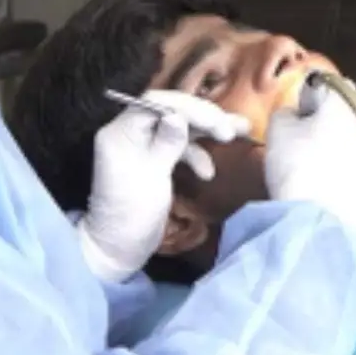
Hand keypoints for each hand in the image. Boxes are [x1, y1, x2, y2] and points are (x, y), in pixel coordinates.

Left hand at [77, 91, 249, 281]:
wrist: (118, 252)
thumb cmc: (130, 217)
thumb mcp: (151, 179)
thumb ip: (166, 144)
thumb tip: (178, 116)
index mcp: (120, 133)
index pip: (156, 103)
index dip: (188, 107)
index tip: (215, 121)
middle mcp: (130, 132)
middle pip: (171, 111)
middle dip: (203, 118)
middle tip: (231, 129)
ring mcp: (143, 144)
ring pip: (179, 126)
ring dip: (206, 131)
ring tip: (237, 133)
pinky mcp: (153, 158)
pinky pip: (178, 145)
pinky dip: (196, 153)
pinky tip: (208, 172)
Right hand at [265, 89, 355, 236]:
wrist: (315, 220)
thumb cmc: (295, 165)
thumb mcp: (278, 128)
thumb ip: (288, 112)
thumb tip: (296, 114)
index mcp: (345, 104)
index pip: (332, 85)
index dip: (314, 95)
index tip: (301, 111)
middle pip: (346, 115)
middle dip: (328, 122)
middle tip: (305, 140)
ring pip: (355, 143)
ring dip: (339, 147)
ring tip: (315, 167)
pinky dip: (346, 173)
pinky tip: (326, 187)